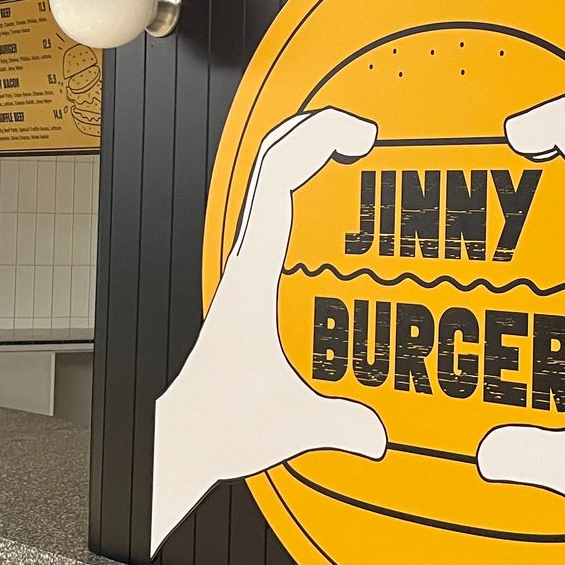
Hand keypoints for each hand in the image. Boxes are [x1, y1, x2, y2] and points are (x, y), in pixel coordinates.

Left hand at [149, 108, 387, 555]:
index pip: (279, 183)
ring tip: (353, 147)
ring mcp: (246, 264)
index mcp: (253, 274)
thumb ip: (338, 425)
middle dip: (316, 131)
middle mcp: (246, 259)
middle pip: (271, 163)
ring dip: (305, 151)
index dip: (316, 143)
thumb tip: (379, 434)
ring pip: (268, 181)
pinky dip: (300, 184)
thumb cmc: (224, 421)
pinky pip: (275, 210)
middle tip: (366, 130)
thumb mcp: (290, 424)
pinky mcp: (252, 277)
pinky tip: (333, 198)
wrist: (184, 434)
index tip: (359, 135)